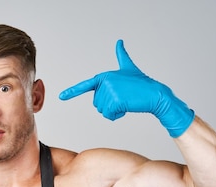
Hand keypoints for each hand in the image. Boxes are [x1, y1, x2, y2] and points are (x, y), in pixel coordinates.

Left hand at [59, 39, 193, 137]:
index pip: (85, 86)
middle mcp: (104, 82)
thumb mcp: (129, 68)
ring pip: (102, 111)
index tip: (61, 96)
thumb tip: (119, 42)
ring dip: (114, 110)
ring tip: (126, 100)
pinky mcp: (114, 101)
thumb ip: (122, 56)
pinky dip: (118, 115)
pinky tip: (127, 107)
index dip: (72, 92)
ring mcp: (109, 91)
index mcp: (104, 76)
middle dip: (110, 105)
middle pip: (97, 104)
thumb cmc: (141, 83)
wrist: (155, 94)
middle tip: (124, 97)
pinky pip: (109, 115)